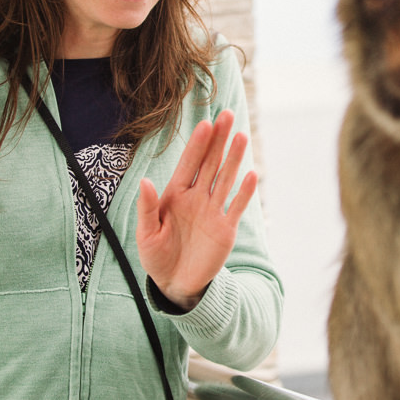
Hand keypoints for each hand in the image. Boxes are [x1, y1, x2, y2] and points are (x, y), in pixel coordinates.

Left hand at [135, 110, 257, 311]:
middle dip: (218, 139)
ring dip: (234, 158)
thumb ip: (147, 208)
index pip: (188, 164)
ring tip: (241, 136)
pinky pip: (236, 206)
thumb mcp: (146, 234)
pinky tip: (253, 175)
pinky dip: (244, 192)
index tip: (205, 124)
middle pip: (210, 163)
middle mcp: (196, 197)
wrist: (175, 284)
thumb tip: (146, 181)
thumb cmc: (157, 256)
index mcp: (175, 195)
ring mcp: (213, 211)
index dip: (197, 144)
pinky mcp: (225, 229)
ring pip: (225, 179)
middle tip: (227, 114)